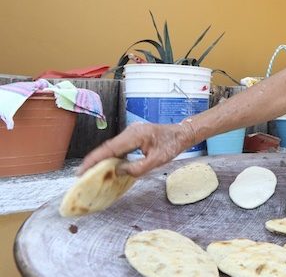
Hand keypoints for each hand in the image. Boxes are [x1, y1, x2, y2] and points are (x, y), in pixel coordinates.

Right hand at [78, 122, 195, 177]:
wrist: (182, 134)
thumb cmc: (172, 145)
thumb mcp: (157, 161)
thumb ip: (137, 168)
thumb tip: (117, 171)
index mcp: (134, 135)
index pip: (109, 149)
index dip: (94, 160)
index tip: (82, 170)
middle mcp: (130, 131)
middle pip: (107, 147)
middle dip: (94, 160)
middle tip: (82, 174)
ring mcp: (131, 132)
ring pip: (112, 146)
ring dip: (102, 158)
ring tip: (91, 172)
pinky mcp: (133, 135)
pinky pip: (119, 146)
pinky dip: (111, 155)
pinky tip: (107, 165)